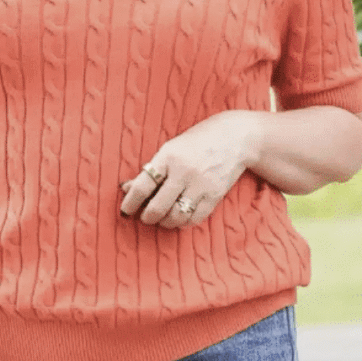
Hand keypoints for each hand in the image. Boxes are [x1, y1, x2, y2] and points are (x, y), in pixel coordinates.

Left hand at [119, 111, 250, 228]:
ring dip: (165, 222)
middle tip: (144, 218)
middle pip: (158, 207)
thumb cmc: (198, 141)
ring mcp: (201, 185)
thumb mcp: (172, 148)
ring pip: (176, 217)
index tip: (125, 210)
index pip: (143, 185)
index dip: (130, 202)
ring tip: (161, 219)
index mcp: (168, 156)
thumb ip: (152, 169)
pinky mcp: (215, 195)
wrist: (236, 137)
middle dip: (147, 217)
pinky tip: (179, 218)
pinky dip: (183, 223)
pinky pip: (195, 218)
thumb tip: (126, 188)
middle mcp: (184, 171)